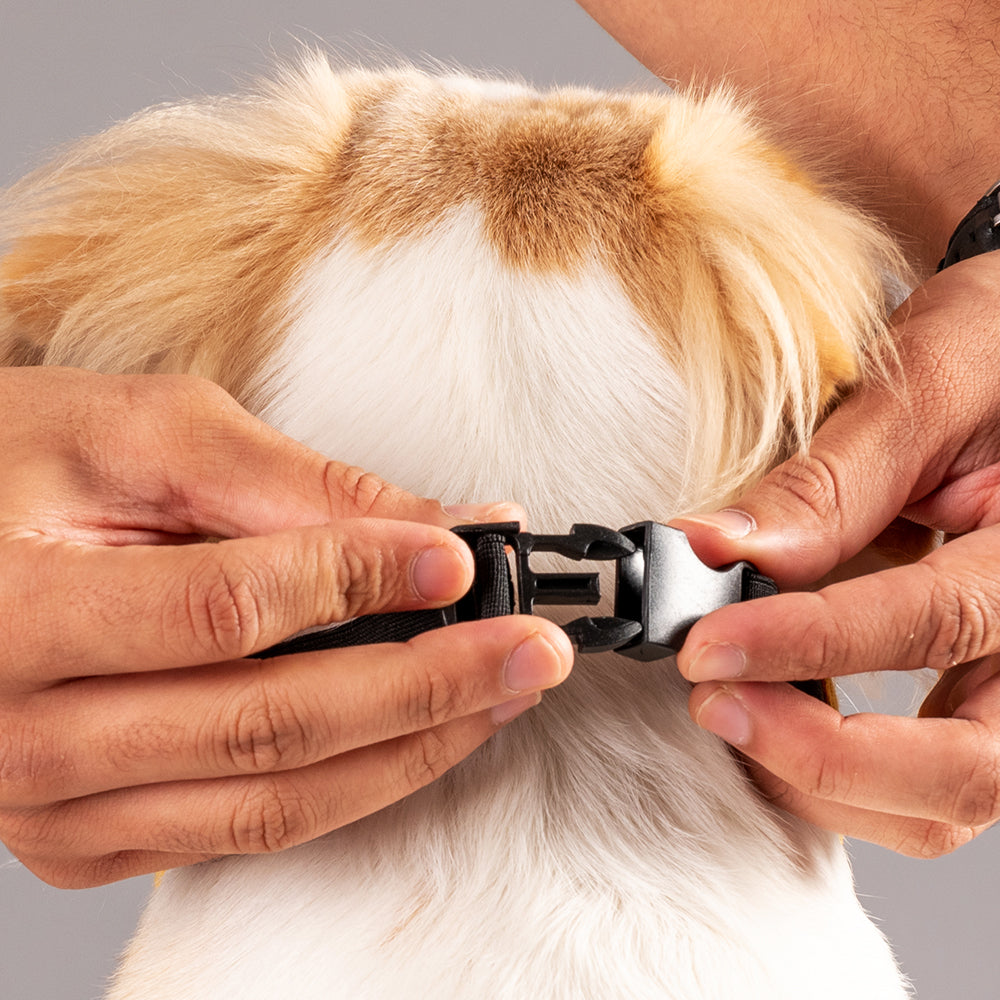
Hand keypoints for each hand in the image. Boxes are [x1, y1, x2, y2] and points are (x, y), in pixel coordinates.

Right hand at [0, 368, 572, 886]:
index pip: (229, 611)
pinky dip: (346, 785)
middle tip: (530, 648)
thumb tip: (438, 527)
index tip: (465, 555)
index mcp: (13, 615)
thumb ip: (290, 484)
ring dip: (407, 748)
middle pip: (269, 725)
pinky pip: (241, 830)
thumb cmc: (7, 465)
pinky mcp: (84, 836)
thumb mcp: (137, 437)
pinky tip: (414, 736)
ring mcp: (52, 806)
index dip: (363, 581)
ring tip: (497, 697)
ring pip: (271, 801)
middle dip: (427, 685)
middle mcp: (22, 736)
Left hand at [670, 254, 999, 857]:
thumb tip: (721, 551)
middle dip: (824, 757)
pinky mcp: (989, 693)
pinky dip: (837, 776)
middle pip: (968, 767)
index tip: (703, 643)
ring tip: (730, 709)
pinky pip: (924, 780)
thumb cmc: (999, 353)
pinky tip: (770, 716)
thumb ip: (835, 479)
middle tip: (713, 701)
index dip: (806, 644)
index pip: (932, 623)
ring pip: (945, 798)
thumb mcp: (928, 384)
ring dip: (824, 781)